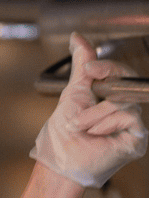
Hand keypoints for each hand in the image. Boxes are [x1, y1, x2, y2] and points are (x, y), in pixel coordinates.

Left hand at [30, 32, 147, 187]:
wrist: (61, 160)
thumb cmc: (63, 133)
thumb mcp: (74, 92)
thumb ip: (82, 66)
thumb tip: (77, 37)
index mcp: (112, 98)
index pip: (122, 73)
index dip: (109, 67)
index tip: (90, 69)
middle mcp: (126, 110)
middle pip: (126, 84)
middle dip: (98, 94)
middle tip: (81, 107)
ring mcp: (133, 125)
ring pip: (123, 102)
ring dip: (94, 115)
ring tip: (83, 128)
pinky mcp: (137, 139)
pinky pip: (128, 117)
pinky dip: (105, 124)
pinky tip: (97, 136)